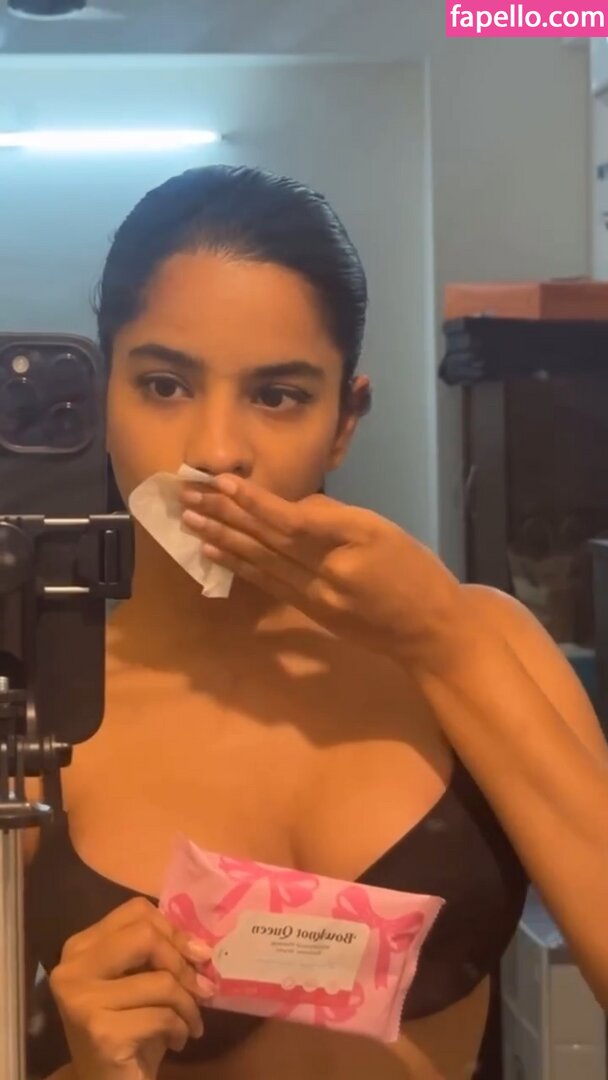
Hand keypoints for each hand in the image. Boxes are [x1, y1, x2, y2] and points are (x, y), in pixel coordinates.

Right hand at [49, 897, 215, 1079]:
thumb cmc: (129, 1030)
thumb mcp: (141, 982)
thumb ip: (159, 954)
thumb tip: (200, 947)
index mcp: (80, 947)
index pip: (136, 911)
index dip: (173, 930)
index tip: (196, 954)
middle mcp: (72, 969)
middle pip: (146, 936)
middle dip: (183, 963)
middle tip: (202, 988)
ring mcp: (82, 1000)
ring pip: (161, 981)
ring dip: (189, 1005)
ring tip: (191, 1022)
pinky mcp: (100, 1031)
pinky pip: (162, 1015)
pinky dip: (181, 1028)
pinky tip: (178, 1041)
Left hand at [181, 476, 462, 666]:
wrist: (430, 631)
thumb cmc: (415, 572)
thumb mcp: (385, 530)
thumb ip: (336, 516)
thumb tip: (293, 508)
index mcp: (350, 544)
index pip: (290, 521)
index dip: (253, 502)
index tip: (221, 483)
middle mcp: (326, 573)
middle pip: (266, 540)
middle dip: (224, 517)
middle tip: (186, 497)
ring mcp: (314, 597)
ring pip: (260, 563)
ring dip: (222, 541)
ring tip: (189, 522)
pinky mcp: (310, 612)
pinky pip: (268, 584)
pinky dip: (239, 567)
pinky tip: (215, 554)